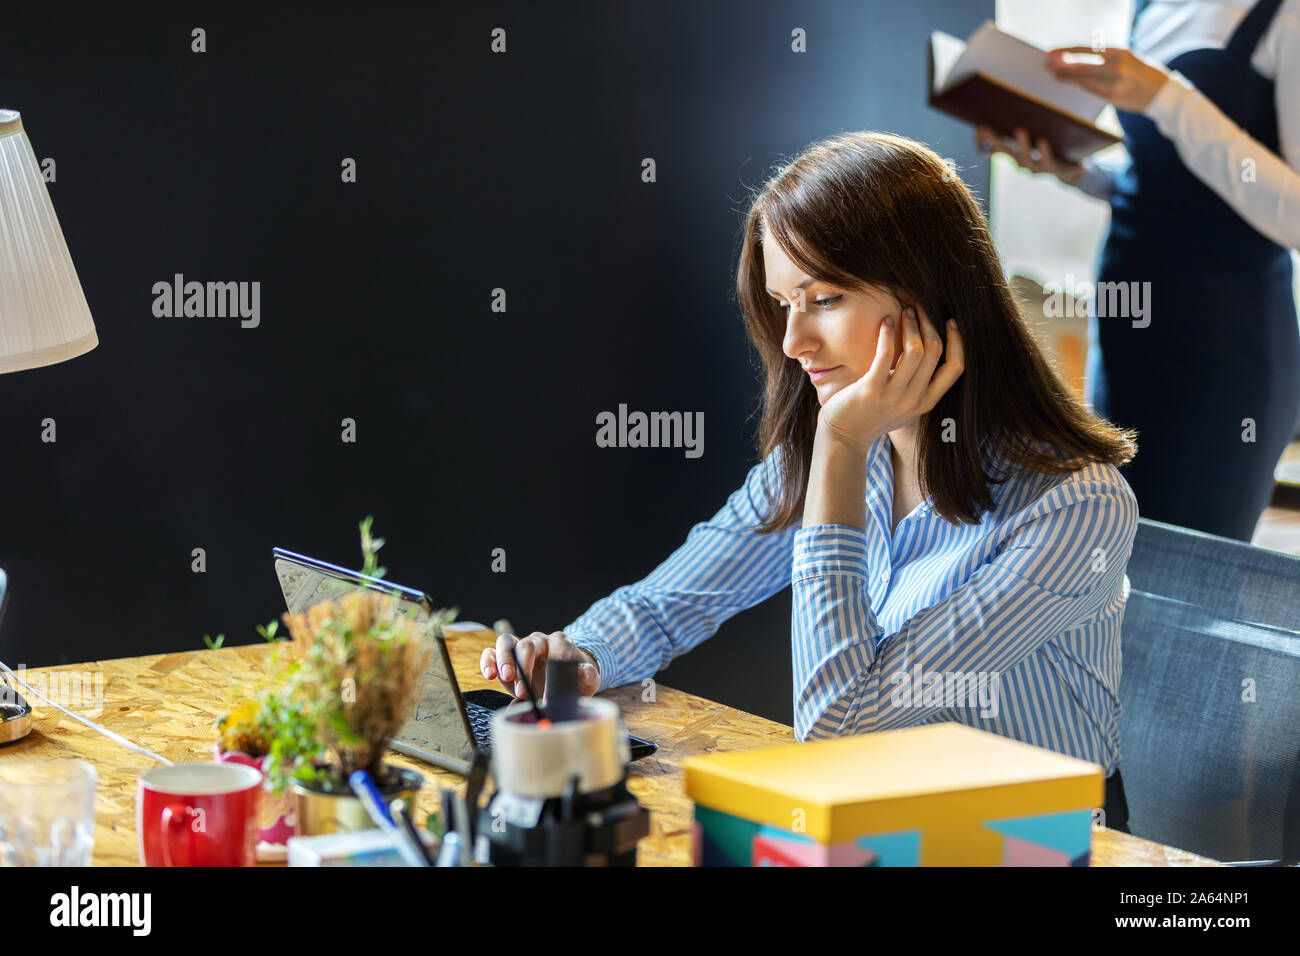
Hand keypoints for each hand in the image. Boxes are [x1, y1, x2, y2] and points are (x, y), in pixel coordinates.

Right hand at [479, 630, 599, 699]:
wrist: (565, 677)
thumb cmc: (575, 677)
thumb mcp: (588, 679)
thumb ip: (588, 675)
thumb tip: (584, 672)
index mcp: (560, 642)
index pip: (555, 648)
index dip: (551, 667)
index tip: (548, 689)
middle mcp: (539, 640)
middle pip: (526, 644)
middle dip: (523, 666)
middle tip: (522, 688)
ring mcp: (521, 646)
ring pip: (506, 642)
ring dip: (504, 660)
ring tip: (506, 678)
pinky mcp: (506, 656)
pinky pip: (492, 652)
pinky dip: (488, 661)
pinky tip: (490, 675)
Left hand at [816, 303, 963, 456]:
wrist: (844, 437)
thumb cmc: (872, 416)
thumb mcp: (904, 406)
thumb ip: (919, 386)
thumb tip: (928, 352)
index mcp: (927, 402)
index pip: (956, 367)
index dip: (958, 341)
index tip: (950, 321)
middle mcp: (915, 399)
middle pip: (935, 351)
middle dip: (929, 323)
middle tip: (919, 307)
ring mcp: (894, 396)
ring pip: (915, 350)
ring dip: (911, 325)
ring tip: (904, 311)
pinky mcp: (872, 390)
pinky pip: (886, 354)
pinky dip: (888, 333)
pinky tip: (885, 321)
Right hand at [975, 124, 1084, 186]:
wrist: (1073, 170)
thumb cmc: (1051, 148)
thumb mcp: (1034, 137)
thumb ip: (1019, 126)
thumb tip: (1008, 105)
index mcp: (1015, 152)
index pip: (993, 148)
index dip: (983, 140)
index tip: (977, 127)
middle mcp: (1022, 161)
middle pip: (1005, 151)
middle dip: (994, 140)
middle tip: (985, 128)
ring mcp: (1037, 167)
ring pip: (1025, 158)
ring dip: (1021, 144)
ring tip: (1019, 130)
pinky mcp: (1055, 169)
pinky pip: (1048, 161)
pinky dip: (1045, 152)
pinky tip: (1043, 141)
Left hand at [1044, 46, 1169, 112]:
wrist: (1162, 91)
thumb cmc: (1139, 72)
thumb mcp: (1125, 58)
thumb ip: (1103, 58)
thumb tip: (1074, 61)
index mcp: (1119, 53)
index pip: (1087, 50)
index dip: (1066, 51)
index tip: (1050, 52)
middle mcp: (1117, 67)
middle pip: (1083, 67)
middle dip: (1063, 66)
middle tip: (1046, 65)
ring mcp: (1115, 84)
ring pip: (1085, 81)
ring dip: (1068, 78)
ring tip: (1053, 75)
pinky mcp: (1114, 98)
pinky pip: (1092, 91)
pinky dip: (1080, 86)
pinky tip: (1069, 84)